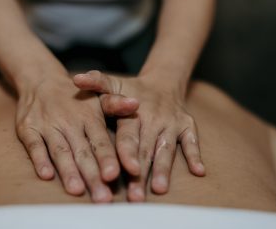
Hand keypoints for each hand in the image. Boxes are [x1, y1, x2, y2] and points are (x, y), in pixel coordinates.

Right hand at [15, 74, 137, 202]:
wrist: (42, 81)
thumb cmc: (77, 98)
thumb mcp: (97, 97)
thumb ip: (116, 106)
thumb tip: (136, 104)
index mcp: (89, 117)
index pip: (100, 141)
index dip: (107, 158)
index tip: (114, 175)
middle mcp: (70, 122)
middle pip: (82, 152)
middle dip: (92, 175)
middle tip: (101, 197)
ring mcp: (48, 126)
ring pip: (60, 151)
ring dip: (68, 171)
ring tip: (77, 190)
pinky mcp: (29, 129)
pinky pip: (34, 146)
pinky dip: (40, 160)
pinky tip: (46, 175)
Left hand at [73, 70, 204, 201]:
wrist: (162, 82)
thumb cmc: (131, 89)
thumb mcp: (113, 83)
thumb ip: (96, 84)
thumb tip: (76, 79)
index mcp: (133, 113)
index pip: (129, 135)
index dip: (128, 152)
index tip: (127, 169)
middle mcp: (154, 119)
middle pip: (146, 148)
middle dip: (141, 173)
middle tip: (135, 196)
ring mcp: (172, 123)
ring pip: (167, 150)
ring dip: (163, 170)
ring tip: (159, 189)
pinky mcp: (187, 127)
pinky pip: (192, 141)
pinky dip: (195, 155)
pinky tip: (198, 171)